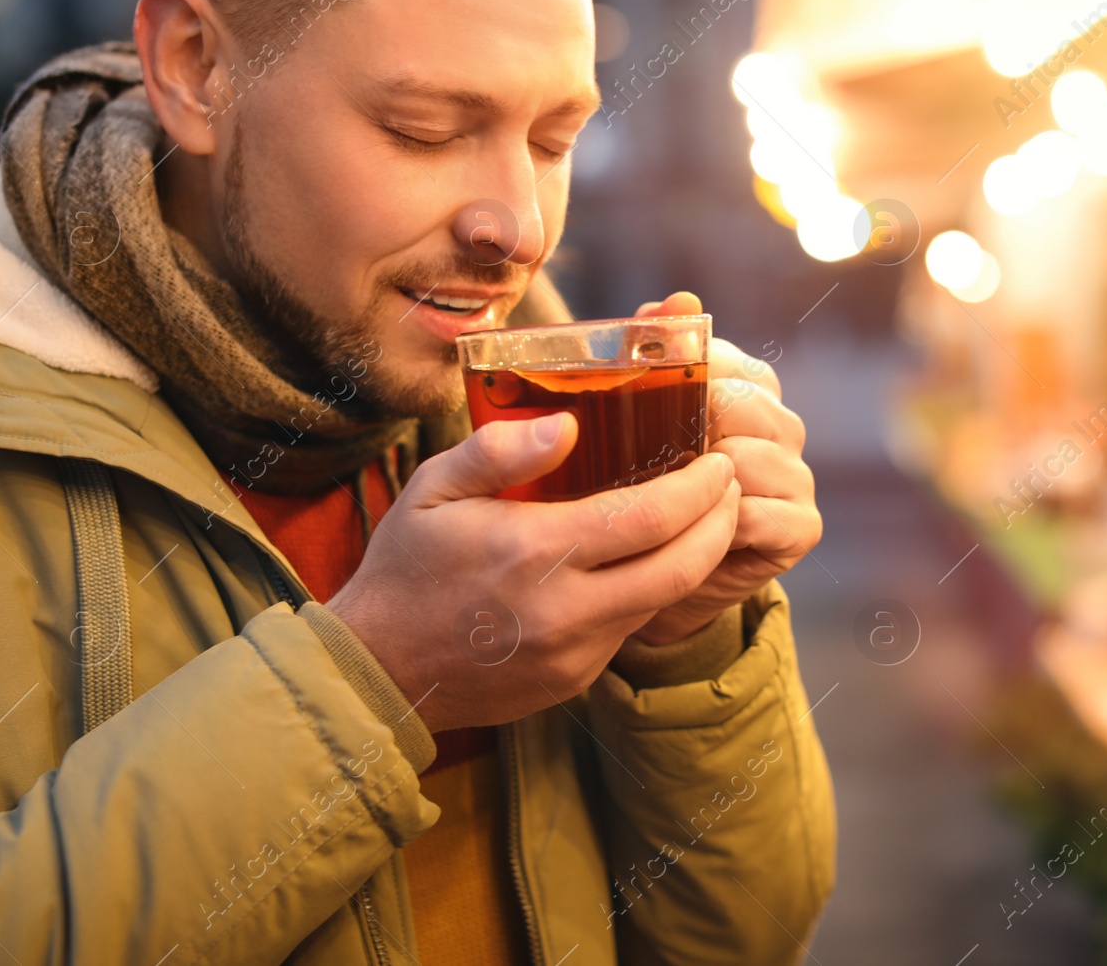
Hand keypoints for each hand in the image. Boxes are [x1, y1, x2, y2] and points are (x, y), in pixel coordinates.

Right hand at [326, 410, 740, 730]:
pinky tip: (646, 558)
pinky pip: (632, 628)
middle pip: (682, 567)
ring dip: (695, 556)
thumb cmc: (405, 567)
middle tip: (728, 484)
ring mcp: (574, 654)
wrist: (377, 672)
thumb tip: (569, 424)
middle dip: (721, 522)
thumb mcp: (433, 489)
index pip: (650, 517)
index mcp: (533, 552)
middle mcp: (565, 610)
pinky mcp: (575, 681)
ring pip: (664, 601)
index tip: (718, 459)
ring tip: (700, 514)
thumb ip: (500, 451)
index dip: (700, 487)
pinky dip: (652, 588)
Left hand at [628, 292, 820, 644]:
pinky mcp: (803, 527)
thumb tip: (680, 298)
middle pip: (734, 405)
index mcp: (750, 386)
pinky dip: (717, 526)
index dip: (672, 379)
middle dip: (681, 433)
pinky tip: (691, 534)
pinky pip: (755, 514)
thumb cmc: (640, 487)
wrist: (652, 575)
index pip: (717, 359)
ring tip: (657, 502)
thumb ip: (656, 350)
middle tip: (635, 462)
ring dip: (692, 485)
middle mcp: (783, 425)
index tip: (627, 401)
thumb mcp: (635, 418)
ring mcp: (798, 476)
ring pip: (742, 460)